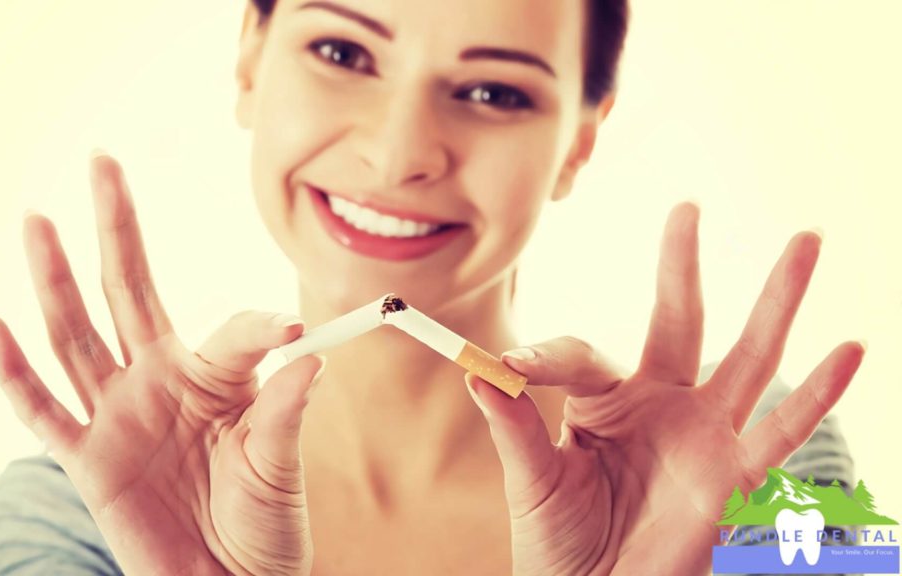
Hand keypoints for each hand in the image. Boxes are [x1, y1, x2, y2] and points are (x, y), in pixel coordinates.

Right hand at [0, 152, 324, 575]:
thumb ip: (285, 406)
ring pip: (76, 333)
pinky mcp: (87, 458)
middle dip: (116, 228)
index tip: (293, 328)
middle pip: (128, 291)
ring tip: (37, 219)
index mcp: (214, 377)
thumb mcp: (278, 461)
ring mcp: (118, 415)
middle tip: (104, 163)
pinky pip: (40, 410)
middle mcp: (159, 382)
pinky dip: (12, 371)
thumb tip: (308, 348)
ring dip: (54, 278)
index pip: (230, 328)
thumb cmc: (262, 524)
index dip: (261, 326)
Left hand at [464, 201, 864, 574]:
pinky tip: (850, 348)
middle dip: (682, 266)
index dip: (545, 359)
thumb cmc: (560, 544)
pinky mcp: (732, 475)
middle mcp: (656, 403)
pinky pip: (780, 432)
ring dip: (777, 300)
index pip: (579, 355)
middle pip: (676, 320)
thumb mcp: (532, 482)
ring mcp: (700, 433)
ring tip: (806, 240)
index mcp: (601, 401)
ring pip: (748, 356)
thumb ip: (515, 429)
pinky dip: (819, 394)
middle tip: (688, 207)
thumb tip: (477, 371)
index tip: (509, 369)